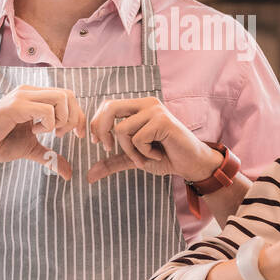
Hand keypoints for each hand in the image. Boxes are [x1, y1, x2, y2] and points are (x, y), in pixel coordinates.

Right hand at [0, 85, 85, 176]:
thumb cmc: (0, 143)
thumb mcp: (31, 149)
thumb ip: (50, 157)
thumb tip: (68, 174)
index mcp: (35, 97)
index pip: (68, 96)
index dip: (78, 116)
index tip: (78, 135)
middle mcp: (30, 92)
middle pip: (68, 94)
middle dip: (74, 118)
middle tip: (61, 135)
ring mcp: (22, 96)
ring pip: (61, 98)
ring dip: (62, 119)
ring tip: (48, 132)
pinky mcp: (15, 106)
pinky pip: (46, 110)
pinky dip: (48, 124)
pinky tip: (34, 131)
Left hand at [86, 97, 219, 182]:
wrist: (191, 164)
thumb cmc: (165, 157)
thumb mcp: (134, 159)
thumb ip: (112, 162)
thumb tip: (89, 175)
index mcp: (138, 107)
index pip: (108, 106)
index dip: (98, 124)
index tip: (100, 144)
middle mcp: (146, 104)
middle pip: (110, 108)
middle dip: (103, 130)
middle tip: (108, 148)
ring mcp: (155, 110)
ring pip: (122, 129)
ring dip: (130, 151)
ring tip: (145, 157)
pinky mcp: (162, 121)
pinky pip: (138, 138)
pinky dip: (144, 153)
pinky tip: (158, 153)